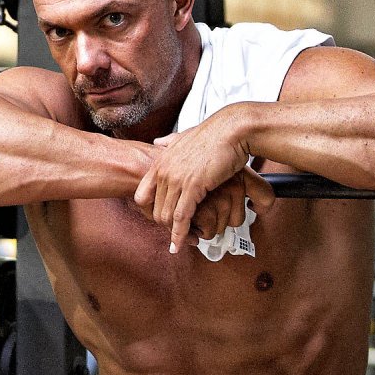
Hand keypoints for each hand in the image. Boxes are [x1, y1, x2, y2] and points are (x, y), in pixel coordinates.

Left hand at [133, 109, 274, 251]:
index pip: (142, 196)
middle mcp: (164, 171)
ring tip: (183, 240)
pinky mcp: (193, 186)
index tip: (161, 220)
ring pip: (166, 216)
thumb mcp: (184, 137)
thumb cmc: (214, 135)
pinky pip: (182, 217)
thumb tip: (158, 142)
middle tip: (178, 234)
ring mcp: (176, 179)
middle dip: (166, 226)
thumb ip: (169, 142)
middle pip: (154, 210)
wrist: (233, 130)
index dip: (150, 211)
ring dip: (175, 232)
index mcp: (160, 162)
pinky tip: (180, 244)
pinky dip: (180, 234)